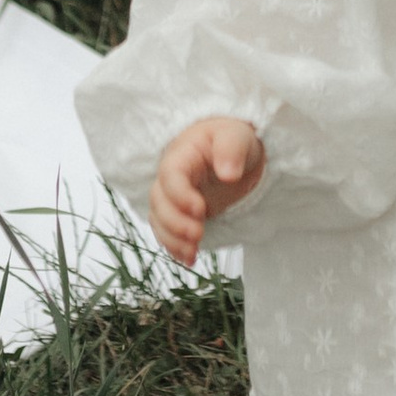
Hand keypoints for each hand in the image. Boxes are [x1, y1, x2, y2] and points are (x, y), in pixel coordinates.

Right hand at [150, 115, 267, 264]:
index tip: (200, 210)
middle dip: (174, 222)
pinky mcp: (178, 212)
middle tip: (198, 235)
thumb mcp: (237, 136)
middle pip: (158, 200)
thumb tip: (229, 175)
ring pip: (158, 219)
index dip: (179, 195)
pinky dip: (174, 247)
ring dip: (172, 239)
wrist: (234, 149)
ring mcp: (173, 195)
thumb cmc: (234, 138)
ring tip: (192, 254)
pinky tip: (189, 259)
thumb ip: (231, 150)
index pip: (169, 174)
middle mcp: (171, 176)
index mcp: (182, 154)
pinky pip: (166, 231)